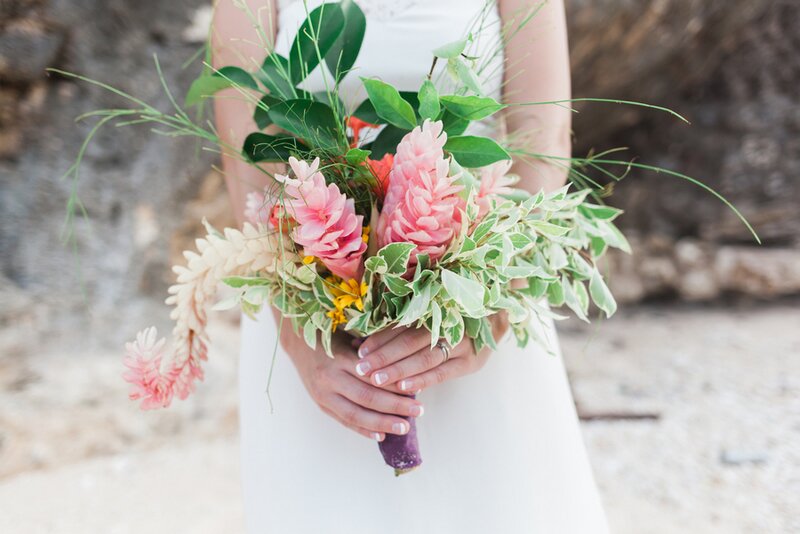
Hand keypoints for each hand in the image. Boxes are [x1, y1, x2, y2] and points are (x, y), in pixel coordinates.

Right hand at [276, 311, 423, 441]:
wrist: (297, 343)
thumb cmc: (333, 335)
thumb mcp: (352, 336)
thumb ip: (373, 351)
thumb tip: (406, 368)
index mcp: (341, 357)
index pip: (374, 375)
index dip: (396, 385)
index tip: (419, 390)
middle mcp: (330, 377)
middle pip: (367, 397)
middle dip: (395, 406)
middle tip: (419, 411)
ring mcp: (323, 393)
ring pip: (356, 414)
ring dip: (382, 423)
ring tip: (404, 428)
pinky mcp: (320, 404)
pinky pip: (344, 420)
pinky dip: (363, 430)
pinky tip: (381, 436)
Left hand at [355, 312, 509, 391]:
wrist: (496, 318)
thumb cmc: (456, 316)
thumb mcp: (434, 313)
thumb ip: (406, 324)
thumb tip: (367, 339)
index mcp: (435, 310)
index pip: (402, 326)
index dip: (380, 338)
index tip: (360, 349)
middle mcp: (448, 325)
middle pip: (410, 342)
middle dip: (384, 356)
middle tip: (361, 367)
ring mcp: (461, 344)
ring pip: (425, 358)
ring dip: (398, 369)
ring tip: (377, 379)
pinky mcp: (470, 363)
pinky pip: (442, 373)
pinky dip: (422, 380)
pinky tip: (404, 387)